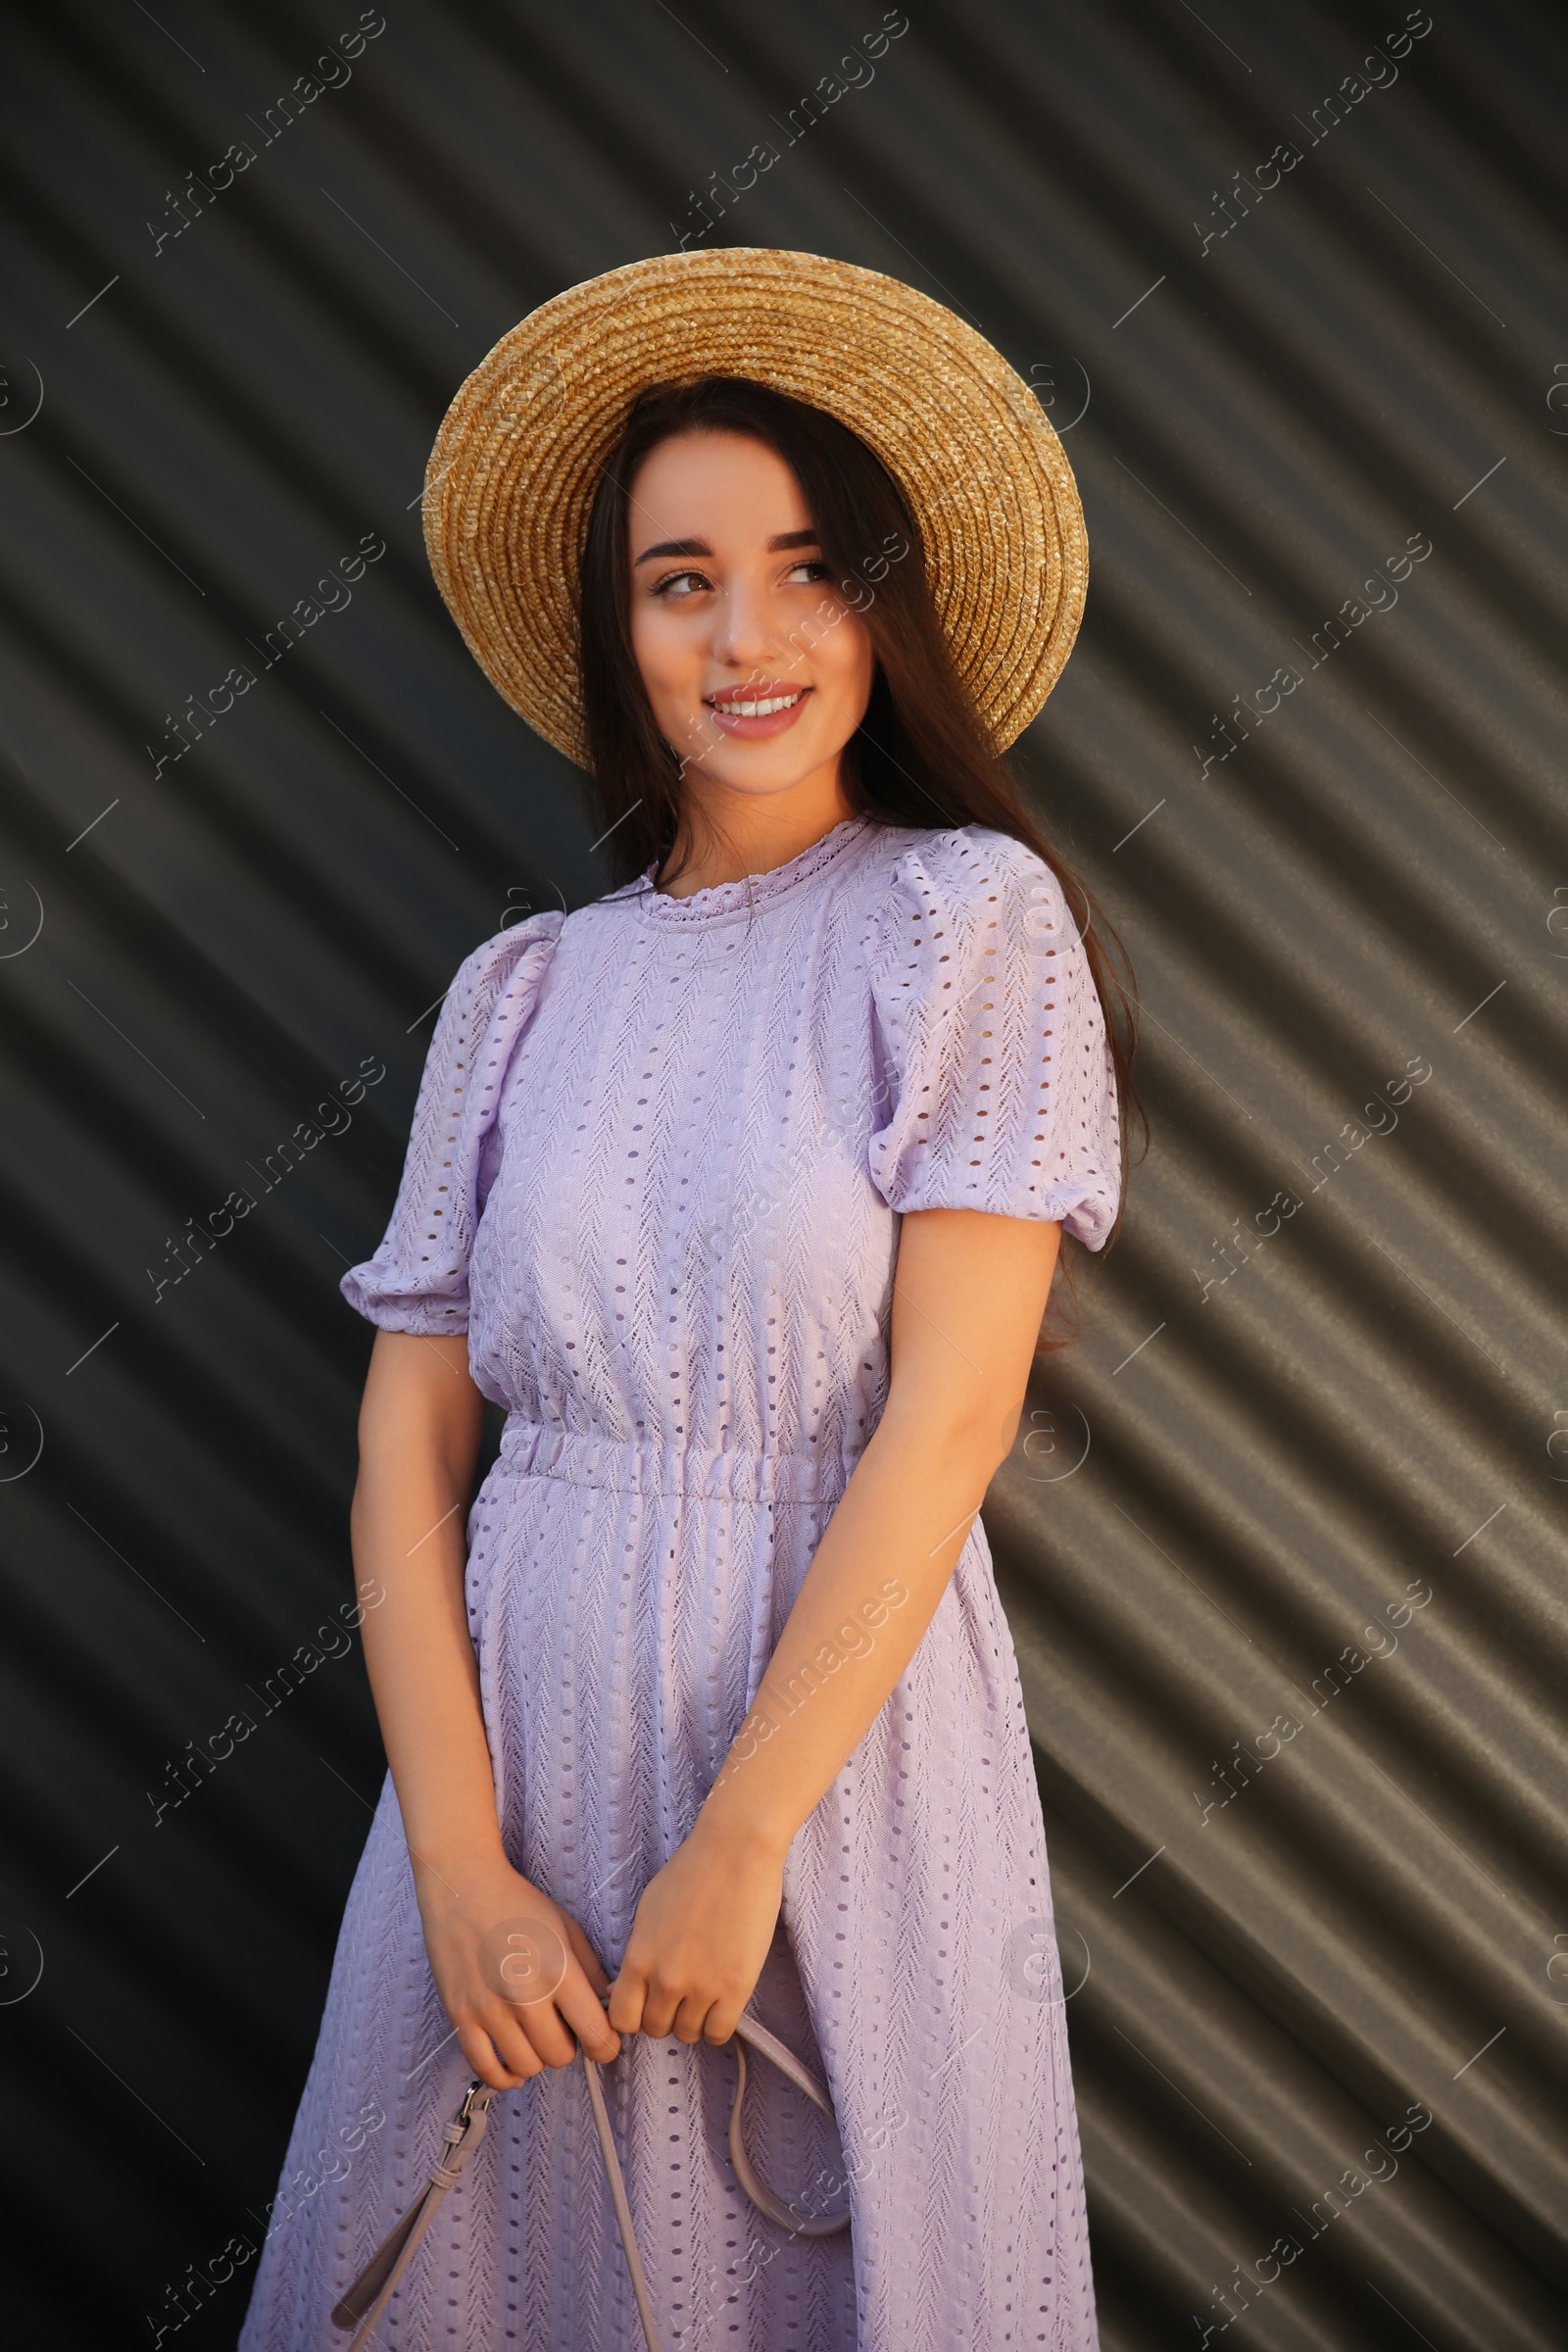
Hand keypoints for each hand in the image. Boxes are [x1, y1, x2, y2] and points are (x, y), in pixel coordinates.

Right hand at [414, 1849, 620, 2090]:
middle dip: (569, 2047)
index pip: (596, 2033)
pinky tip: (513, 2066)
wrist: (463, 1887)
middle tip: (564, 2029)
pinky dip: (504, 2076)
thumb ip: (593, 1972)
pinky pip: (485, 2068)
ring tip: (537, 2037)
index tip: (604, 2042)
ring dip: (538, 2057)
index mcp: (559, 1970)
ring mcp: (489, 2009)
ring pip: (527, 2066)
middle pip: (561, 2056)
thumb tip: (609, 2009)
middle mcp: (525, 1995)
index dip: (607, 2046)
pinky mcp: (460, 2016)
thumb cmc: (519, 1905)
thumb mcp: (567, 1929)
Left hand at [607, 1818, 784, 2046]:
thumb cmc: (691, 1873)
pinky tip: (721, 2003)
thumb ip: (635, 1955)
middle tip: (679, 1995)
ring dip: (693, 2019)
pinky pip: (718, 2033)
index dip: (634, 2016)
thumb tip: (620, 1992)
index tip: (646, 2006)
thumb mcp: (648, 1912)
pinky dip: (717, 2024)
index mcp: (638, 1958)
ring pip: (687, 2034)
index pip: (622, 2019)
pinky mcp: (736, 1987)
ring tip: (703, 1994)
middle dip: (665, 2015)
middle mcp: (666, 1979)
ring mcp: (702, 1986)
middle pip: (655, 2028)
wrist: (736, 1852)